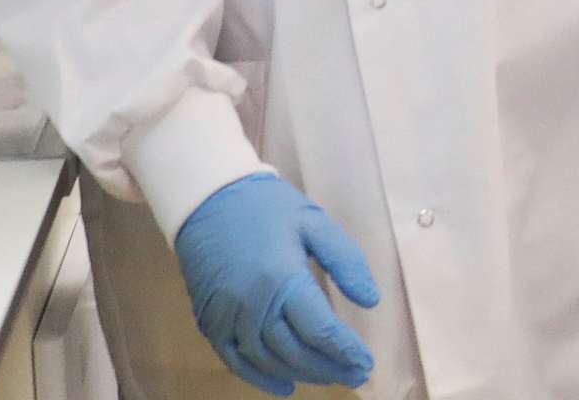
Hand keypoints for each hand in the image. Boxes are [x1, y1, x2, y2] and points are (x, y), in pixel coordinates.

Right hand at [175, 173, 380, 395]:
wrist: (207, 198)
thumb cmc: (266, 206)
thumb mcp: (314, 222)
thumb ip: (345, 261)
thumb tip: (371, 300)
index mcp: (283, 279)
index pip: (321, 330)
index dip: (346, 352)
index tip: (367, 364)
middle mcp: (253, 306)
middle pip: (297, 352)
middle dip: (330, 367)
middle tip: (356, 375)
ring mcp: (228, 318)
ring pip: (269, 361)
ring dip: (302, 374)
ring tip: (330, 377)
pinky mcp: (210, 323)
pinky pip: (236, 361)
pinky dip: (260, 379)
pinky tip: (285, 386)